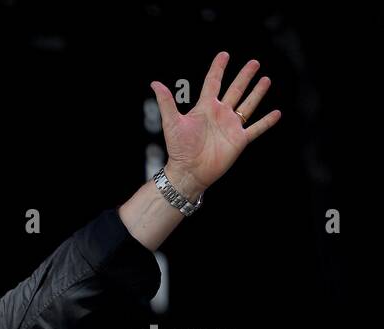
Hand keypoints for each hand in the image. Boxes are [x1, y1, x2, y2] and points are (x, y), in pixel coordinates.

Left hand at [150, 51, 280, 196]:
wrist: (189, 172)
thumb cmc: (178, 149)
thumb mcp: (172, 123)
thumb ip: (166, 102)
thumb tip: (154, 83)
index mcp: (205, 108)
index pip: (213, 82)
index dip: (218, 68)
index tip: (224, 54)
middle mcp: (220, 114)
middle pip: (235, 90)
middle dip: (244, 76)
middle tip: (254, 63)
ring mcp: (231, 126)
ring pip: (248, 105)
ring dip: (257, 93)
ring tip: (266, 79)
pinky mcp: (239, 140)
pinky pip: (256, 128)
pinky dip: (267, 121)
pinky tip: (277, 113)